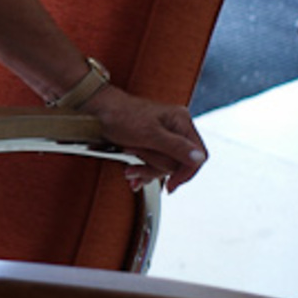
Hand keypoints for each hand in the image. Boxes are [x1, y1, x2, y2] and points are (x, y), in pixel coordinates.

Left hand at [86, 84, 207, 192]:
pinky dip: (142, 170)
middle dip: (155, 167)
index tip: (171, 185)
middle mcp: (176, 128)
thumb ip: (176, 147)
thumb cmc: (122, 117)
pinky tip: (131, 172)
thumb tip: (198, 158)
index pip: (198, 155)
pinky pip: (154, 164)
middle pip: (179, 163)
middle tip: (137, 162)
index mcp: (181, 121)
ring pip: (165, 166)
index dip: (186, 173)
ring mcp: (164, 137)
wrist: (98, 112)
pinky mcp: (152, 144)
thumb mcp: (150, 134)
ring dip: (145, 169)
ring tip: (129, 168)